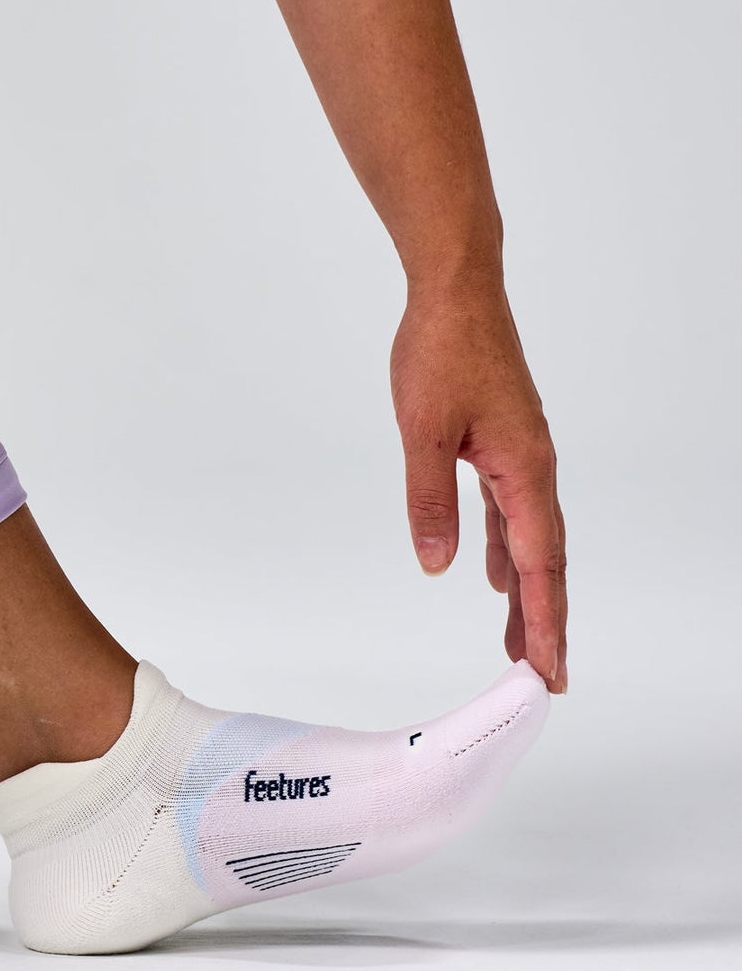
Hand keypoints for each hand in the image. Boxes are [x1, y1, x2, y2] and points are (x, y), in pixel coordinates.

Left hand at [390, 279, 566, 691]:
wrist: (456, 293)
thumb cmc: (441, 351)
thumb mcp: (423, 431)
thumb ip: (429, 500)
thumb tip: (435, 564)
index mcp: (524, 470)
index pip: (539, 564)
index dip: (543, 621)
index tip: (547, 671)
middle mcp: (532, 469)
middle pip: (544, 561)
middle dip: (543, 620)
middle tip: (543, 677)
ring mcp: (520, 457)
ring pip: (528, 540)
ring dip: (525, 591)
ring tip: (518, 642)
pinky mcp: (501, 444)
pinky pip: (510, 512)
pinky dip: (506, 550)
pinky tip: (492, 575)